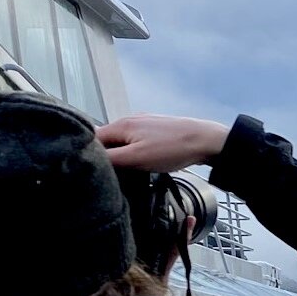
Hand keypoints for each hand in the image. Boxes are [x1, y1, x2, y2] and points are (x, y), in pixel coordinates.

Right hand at [96, 115, 228, 171]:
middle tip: (113, 175)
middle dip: (107, 158)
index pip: (92, 140)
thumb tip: (90, 161)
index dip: (90, 157)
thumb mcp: (136, 158)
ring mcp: (144, 125)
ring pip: (122, 143)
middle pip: (107, 141)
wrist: (206, 141)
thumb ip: (110, 158)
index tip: (93, 173)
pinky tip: (143, 164)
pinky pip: (137, 143)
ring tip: (130, 171)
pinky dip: (136, 154)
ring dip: (122, 157)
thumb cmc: (173, 149)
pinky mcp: (156, 132)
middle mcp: (130, 121)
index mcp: (121, 124)